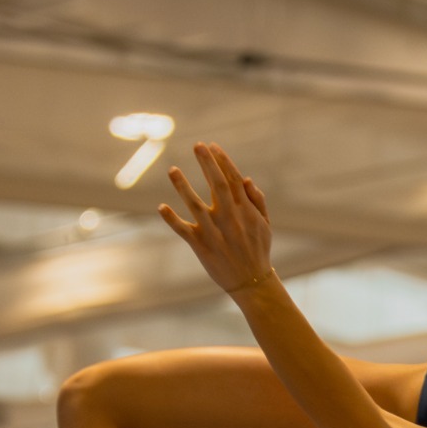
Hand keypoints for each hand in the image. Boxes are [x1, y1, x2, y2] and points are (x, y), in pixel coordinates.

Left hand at [159, 142, 273, 295]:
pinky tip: (161, 207)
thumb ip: (257, 201)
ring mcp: (214, 232)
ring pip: (195, 205)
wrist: (251, 282)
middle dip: (207, 164)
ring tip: (172, 169)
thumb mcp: (265, 224)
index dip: (223, 161)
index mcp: (245, 211)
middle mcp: (229, 219)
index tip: (212, 146)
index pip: (233, 179)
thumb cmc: (258, 250)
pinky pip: (183, 230)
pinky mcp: (201, 246)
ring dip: (183, 187)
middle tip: (197, 145)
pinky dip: (172, 219)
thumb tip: (245, 178)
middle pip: (217, 185)